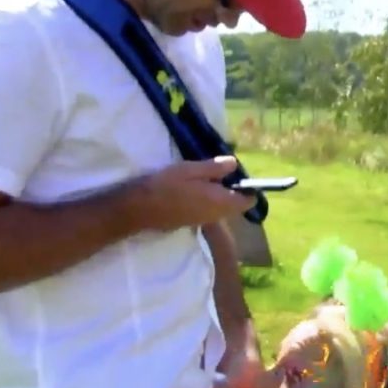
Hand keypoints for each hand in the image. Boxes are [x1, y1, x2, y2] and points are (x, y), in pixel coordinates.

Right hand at [130, 157, 256, 231]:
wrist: (139, 209)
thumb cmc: (166, 185)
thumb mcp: (191, 169)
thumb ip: (215, 168)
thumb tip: (234, 164)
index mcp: (220, 202)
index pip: (248, 201)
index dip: (248, 189)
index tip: (240, 175)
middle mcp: (216, 215)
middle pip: (235, 206)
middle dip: (233, 191)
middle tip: (220, 172)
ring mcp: (203, 221)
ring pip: (221, 210)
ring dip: (220, 196)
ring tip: (206, 177)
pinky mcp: (191, 223)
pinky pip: (208, 212)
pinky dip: (208, 201)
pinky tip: (194, 188)